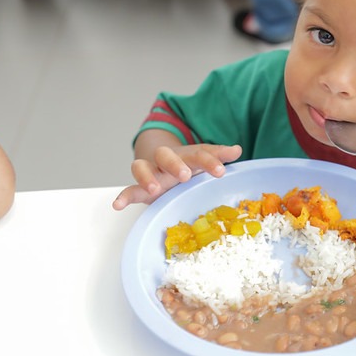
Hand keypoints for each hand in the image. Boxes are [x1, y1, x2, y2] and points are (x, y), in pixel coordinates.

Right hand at [112, 143, 241, 209]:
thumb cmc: (188, 163)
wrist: (163, 161)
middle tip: (184, 175)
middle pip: (166, 155)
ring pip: (142, 167)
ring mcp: (151, 172)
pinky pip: (129, 189)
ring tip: (153, 188)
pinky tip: (117, 205)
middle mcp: (166, 160)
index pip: (198, 153)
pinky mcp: (140, 187)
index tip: (221, 171)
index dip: (209, 161)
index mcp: (186, 154)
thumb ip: (218, 155)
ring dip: (146, 177)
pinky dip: (122, 196)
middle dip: (174, 164)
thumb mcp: (203, 157)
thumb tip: (237, 149)